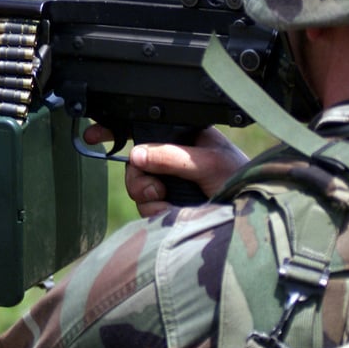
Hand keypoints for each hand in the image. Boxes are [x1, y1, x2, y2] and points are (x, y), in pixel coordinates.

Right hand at [83, 125, 246, 217]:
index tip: (94, 135)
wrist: (254, 219)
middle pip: (133, 164)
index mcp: (181, 137)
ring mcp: (169, 184)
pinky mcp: (168, 207)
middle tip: (157, 189)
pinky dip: (157, 213)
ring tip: (171, 202)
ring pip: (136, 188)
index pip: (143, 128)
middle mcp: (172, 159)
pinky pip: (145, 209)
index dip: (116, 130)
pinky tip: (175, 213)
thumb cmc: (243, 179)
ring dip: (150, 199)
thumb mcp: (208, 162)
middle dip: (140, 180)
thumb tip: (136, 155)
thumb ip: (171, 157)